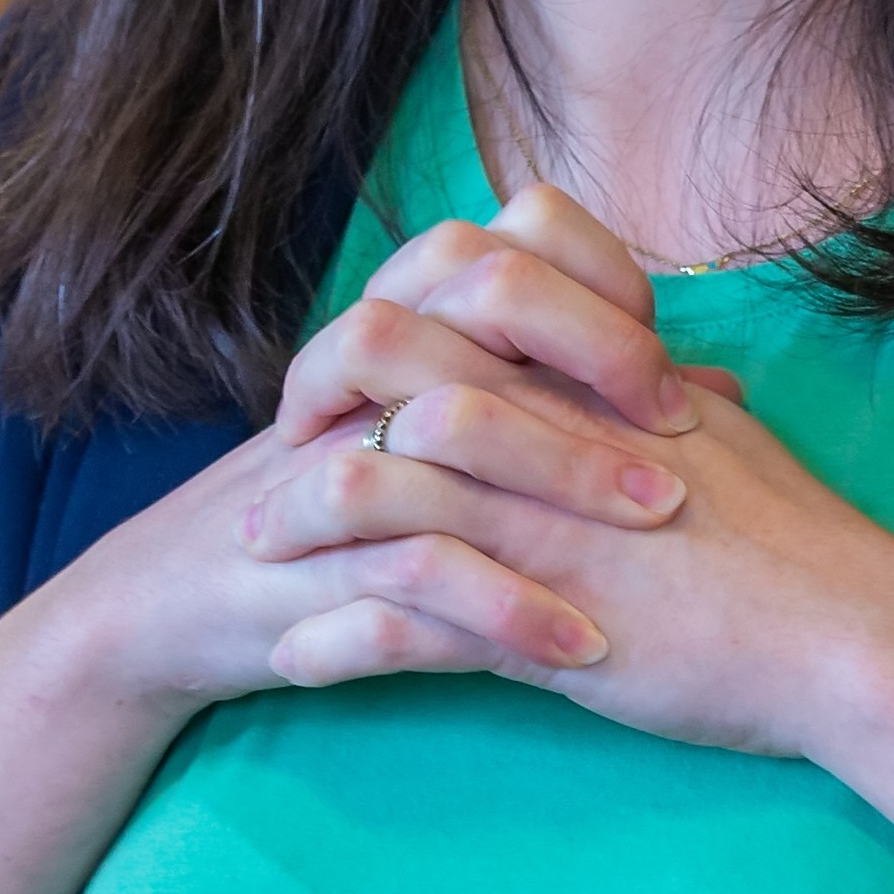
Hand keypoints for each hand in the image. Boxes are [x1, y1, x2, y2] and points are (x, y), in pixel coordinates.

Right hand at [30, 187, 703, 716]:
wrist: (177, 606)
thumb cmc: (339, 524)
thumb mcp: (454, 455)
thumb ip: (571, 408)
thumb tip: (715, 388)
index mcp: (400, 335)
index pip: (506, 244)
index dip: (596, 289)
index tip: (669, 372)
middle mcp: (362, 380)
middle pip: (480, 315)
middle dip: (595, 371)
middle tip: (683, 448)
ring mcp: (330, 467)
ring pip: (445, 437)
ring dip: (561, 480)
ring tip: (655, 532)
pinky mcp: (308, 572)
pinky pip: (411, 575)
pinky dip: (503, 609)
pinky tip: (581, 649)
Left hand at [249, 184, 893, 824]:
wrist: (856, 639)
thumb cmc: (803, 547)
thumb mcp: (729, 439)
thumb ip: (670, 402)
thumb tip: (670, 382)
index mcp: (594, 375)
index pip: (459, 287)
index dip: (386, 315)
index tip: (353, 371)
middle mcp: (556, 427)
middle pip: (388, 358)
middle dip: (311, 398)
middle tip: (279, 450)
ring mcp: (544, 521)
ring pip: (376, 481)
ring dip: (298, 519)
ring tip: (258, 556)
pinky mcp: (545, 620)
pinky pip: (407, 619)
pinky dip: (338, 642)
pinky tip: (297, 662)